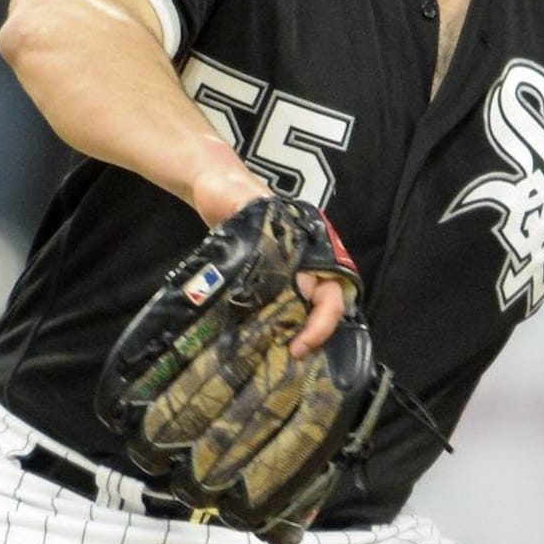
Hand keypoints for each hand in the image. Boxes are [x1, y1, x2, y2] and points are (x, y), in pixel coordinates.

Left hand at [189, 148, 350, 358]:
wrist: (213, 187)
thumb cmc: (233, 191)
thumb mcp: (246, 204)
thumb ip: (258, 221)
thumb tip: (267, 250)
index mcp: (310, 246)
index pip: (330, 291)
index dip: (321, 321)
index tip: (300, 343)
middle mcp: (305, 261)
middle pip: (320, 306)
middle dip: (311, 333)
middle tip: (290, 355)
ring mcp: (286, 270)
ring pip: (300, 307)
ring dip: (294, 330)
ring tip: (276, 353)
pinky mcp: (266, 277)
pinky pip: (277, 303)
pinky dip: (274, 322)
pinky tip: (260, 338)